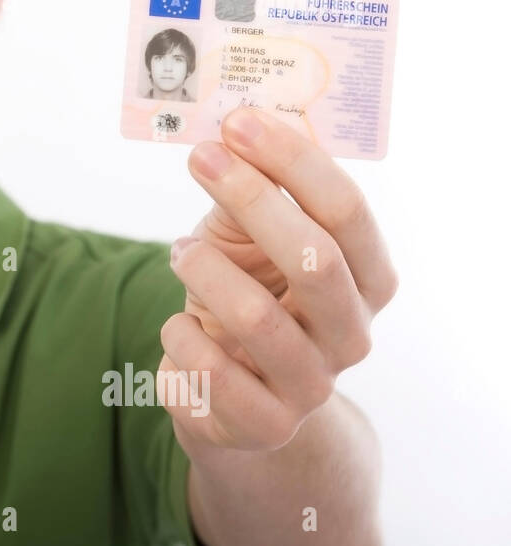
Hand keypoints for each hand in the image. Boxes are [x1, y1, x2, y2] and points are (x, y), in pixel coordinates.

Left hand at [159, 105, 398, 451]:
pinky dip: (180, 337)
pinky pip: (209, 372)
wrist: (228, 397)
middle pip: (315, 259)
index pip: (346, 211)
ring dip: (203, 270)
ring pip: (256, 319)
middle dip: (253, 199)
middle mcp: (351, 335)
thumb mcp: (251, 240)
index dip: (292, 160)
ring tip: (179, 253)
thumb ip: (251, 193)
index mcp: (367, 280)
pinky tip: (177, 325)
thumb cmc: (244, 295)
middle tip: (200, 158)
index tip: (237, 121)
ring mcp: (311, 387)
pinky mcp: (261, 424)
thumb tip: (228, 130)